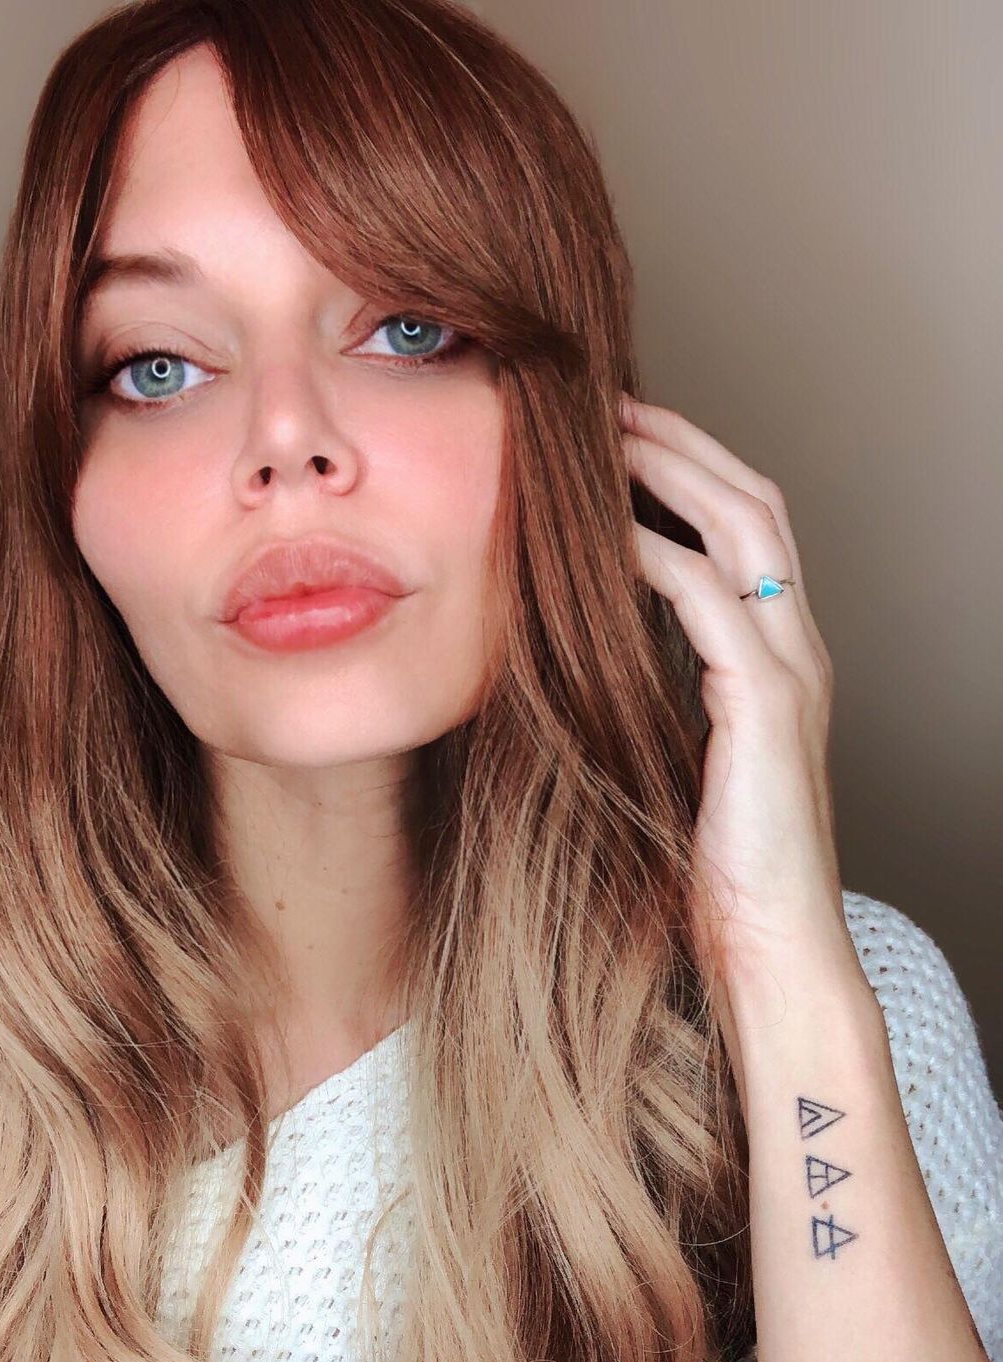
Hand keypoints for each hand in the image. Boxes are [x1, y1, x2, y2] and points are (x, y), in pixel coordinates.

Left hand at [620, 395, 859, 1013]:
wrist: (768, 947)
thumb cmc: (714, 870)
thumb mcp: (674, 757)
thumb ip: (649, 695)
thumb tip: (578, 653)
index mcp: (774, 658)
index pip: (745, 528)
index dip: (689, 469)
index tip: (616, 437)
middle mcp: (794, 649)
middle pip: (754, 502)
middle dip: (683, 442)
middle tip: (606, 404)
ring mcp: (789, 672)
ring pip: (744, 530)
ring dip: (671, 473)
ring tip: (604, 439)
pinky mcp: (765, 708)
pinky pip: (711, 602)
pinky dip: (658, 556)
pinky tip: (605, 537)